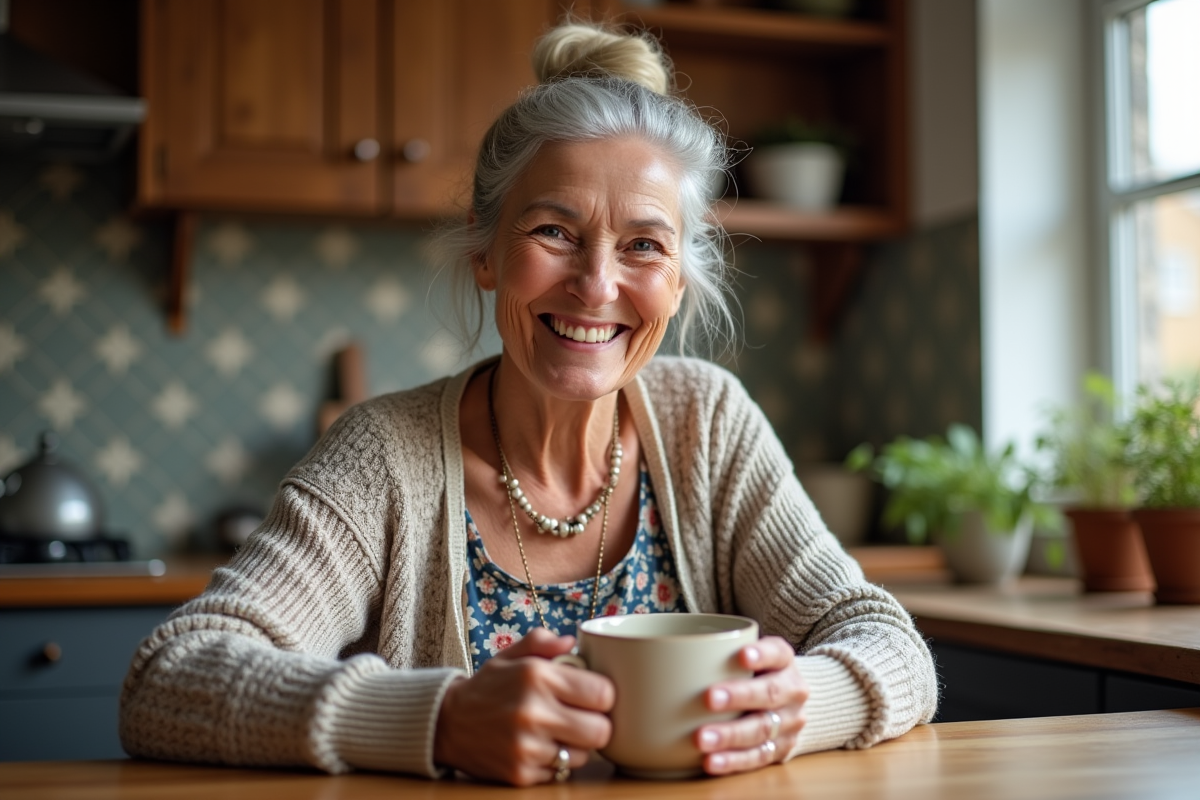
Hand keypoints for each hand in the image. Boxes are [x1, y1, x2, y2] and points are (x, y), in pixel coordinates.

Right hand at [433, 628, 614, 785]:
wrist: (446, 723)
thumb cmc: (486, 687)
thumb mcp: (511, 655)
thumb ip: (543, 643)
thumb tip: (572, 641)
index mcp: (536, 676)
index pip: (603, 693)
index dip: (602, 696)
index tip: (592, 696)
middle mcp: (532, 712)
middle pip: (602, 731)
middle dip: (596, 724)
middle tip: (582, 718)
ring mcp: (526, 747)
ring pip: (584, 755)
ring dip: (575, 746)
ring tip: (556, 732)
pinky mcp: (520, 774)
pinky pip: (559, 772)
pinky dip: (554, 762)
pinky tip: (538, 747)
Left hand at [694, 636, 808, 775]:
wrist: (785, 703)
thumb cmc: (752, 673)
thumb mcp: (744, 656)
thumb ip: (716, 653)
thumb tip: (661, 653)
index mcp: (783, 661)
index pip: (777, 653)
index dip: (761, 654)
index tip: (741, 655)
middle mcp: (793, 691)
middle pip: (770, 693)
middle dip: (739, 696)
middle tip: (708, 698)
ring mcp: (790, 722)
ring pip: (763, 729)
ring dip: (730, 735)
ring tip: (702, 739)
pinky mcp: (782, 749)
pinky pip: (758, 756)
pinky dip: (733, 760)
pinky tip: (711, 761)